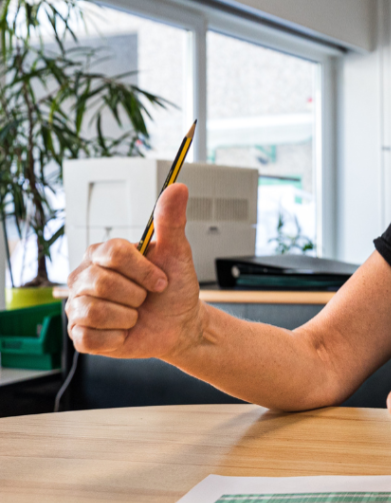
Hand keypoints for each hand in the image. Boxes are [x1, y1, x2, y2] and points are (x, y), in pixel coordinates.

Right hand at [65, 183, 203, 360]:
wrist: (179, 324)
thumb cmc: (174, 288)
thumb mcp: (177, 252)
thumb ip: (171, 220)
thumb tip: (177, 187)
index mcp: (101, 253)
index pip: (113, 253)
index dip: (143, 270)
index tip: (161, 280)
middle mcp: (83, 277)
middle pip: (103, 283)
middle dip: (137, 294)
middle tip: (146, 298)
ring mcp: (78, 306)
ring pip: (95, 311)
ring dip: (128, 317)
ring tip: (135, 314)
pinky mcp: (79, 335)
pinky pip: (90, 337)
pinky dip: (117, 337)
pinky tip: (125, 331)